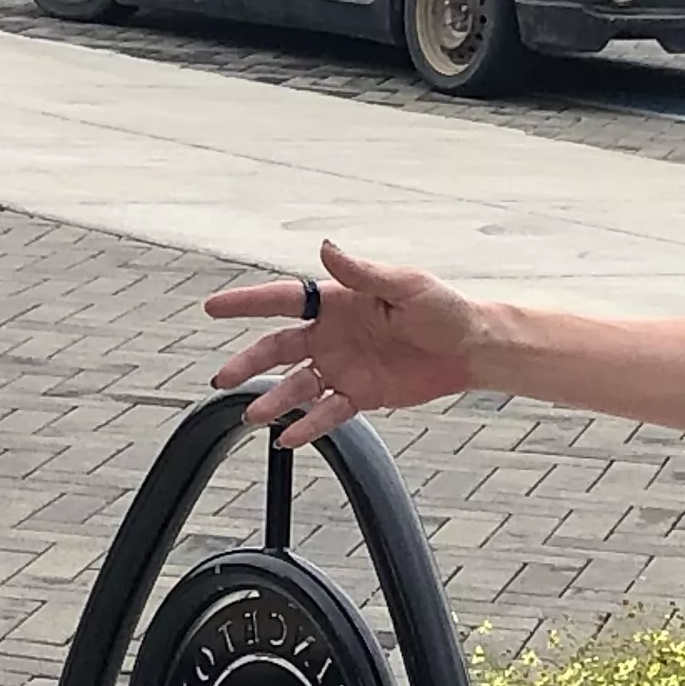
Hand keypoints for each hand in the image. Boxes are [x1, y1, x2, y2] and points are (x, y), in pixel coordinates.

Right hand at [203, 241, 479, 448]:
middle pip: (279, 348)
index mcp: (338, 302)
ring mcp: (343, 366)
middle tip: (223, 377)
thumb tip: (325, 248)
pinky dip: (309, 425)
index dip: (246, 304)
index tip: (212, 308)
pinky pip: (327, 412)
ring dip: (274, 399)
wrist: (471, 348)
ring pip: (297, 385)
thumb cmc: (443, 308)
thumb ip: (361, 272)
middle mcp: (332, 334)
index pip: (283, 300)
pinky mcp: (360, 395)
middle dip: (248, 362)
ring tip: (254, 413)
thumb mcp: (405, 285)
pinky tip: (290, 438)